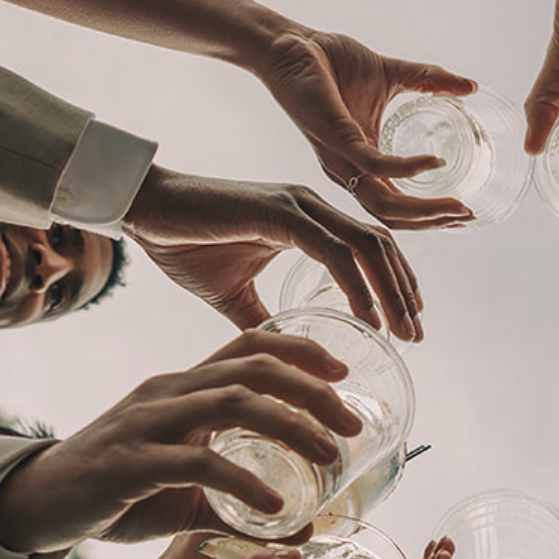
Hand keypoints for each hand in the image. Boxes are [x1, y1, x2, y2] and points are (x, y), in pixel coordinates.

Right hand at [0, 330, 361, 554]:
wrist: (38, 504)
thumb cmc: (115, 492)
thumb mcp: (187, 496)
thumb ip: (240, 505)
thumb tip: (305, 524)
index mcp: (183, 387)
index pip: (249, 346)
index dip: (301, 350)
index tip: (345, 373)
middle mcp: (169, 392)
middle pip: (254, 369)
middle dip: (313, 391)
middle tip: (354, 426)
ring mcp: (148, 423)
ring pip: (234, 404)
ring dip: (292, 428)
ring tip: (329, 459)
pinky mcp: (132, 462)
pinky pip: (199, 463)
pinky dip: (245, 482)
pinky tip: (276, 505)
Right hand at [127, 163, 424, 341]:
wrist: (142, 211)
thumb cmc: (182, 243)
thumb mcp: (232, 293)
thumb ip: (262, 318)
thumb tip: (279, 352)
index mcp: (306, 220)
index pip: (368, 248)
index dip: (393, 284)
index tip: (405, 325)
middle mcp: (311, 207)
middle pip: (379, 246)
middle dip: (403, 291)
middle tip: (416, 335)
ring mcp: (299, 206)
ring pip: (366, 247)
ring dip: (389, 291)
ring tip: (401, 332)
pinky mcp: (280, 213)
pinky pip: (333, 251)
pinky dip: (356, 286)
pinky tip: (366, 318)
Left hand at [255, 28, 479, 230]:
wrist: (293, 43)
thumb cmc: (332, 61)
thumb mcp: (393, 75)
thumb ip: (431, 83)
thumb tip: (470, 86)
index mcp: (362, 161)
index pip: (396, 205)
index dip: (429, 213)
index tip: (463, 211)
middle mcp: (350, 169)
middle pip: (393, 217)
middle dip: (432, 221)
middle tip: (465, 216)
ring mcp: (342, 158)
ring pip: (383, 206)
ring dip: (423, 211)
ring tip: (454, 206)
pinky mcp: (336, 138)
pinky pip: (374, 166)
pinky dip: (406, 169)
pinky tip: (432, 163)